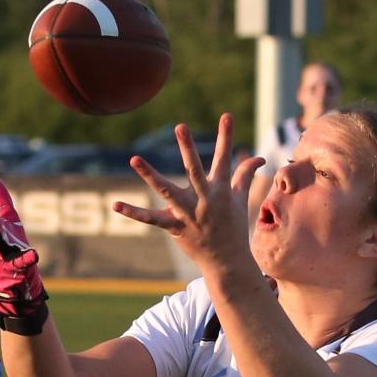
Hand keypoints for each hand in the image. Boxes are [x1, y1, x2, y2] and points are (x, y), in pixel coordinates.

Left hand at [113, 113, 262, 273]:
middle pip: (194, 170)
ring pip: (166, 191)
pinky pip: (151, 219)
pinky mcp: (175, 227)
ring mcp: (188, 213)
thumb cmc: (234, 227)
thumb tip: (260, 157)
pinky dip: (134, 213)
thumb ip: (245, 175)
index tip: (226, 115)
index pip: (224, 158)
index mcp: (221, 190)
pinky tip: (116, 205)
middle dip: (187, 148)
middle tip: (180, 126)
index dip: (226, 137)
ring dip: (150, 175)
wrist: (227, 260)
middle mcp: (204, 199)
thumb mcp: (240, 199)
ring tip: (134, 158)